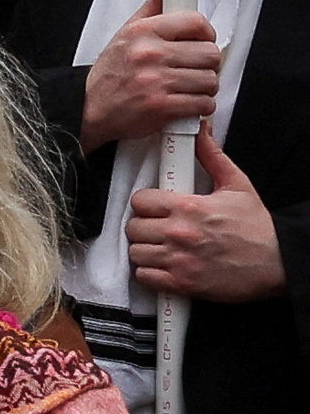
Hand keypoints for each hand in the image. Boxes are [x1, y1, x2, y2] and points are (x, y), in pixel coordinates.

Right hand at [82, 8, 224, 148]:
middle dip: (206, 64)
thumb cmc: (111, 72)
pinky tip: (185, 102)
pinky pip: (204, 104)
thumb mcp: (127, 32)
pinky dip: (200, 106)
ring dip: (204, 87)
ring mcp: (157, 81)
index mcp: (142, 32)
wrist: (89, 108)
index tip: (201, 40)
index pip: (195, 22)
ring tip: (187, 86)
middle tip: (192, 67)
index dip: (206, 33)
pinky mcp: (163, 107)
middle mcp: (149, 54)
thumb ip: (153, 5)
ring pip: (210, 80)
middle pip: (210, 54)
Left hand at [134, 146, 285, 301]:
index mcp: (189, 207)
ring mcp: (179, 260)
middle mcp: (180, 234)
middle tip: (157, 229)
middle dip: (143, 227)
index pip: (140, 201)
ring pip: (135, 252)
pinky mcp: (183, 283)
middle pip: (133, 227)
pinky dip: (150, 273)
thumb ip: (212, 156)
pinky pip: (145, 277)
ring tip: (161, 248)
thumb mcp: (237, 185)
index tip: (154, 209)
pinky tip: (164, 266)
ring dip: (145, 250)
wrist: (279, 263)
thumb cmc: (258, 227)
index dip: (145, 204)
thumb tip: (202, 130)